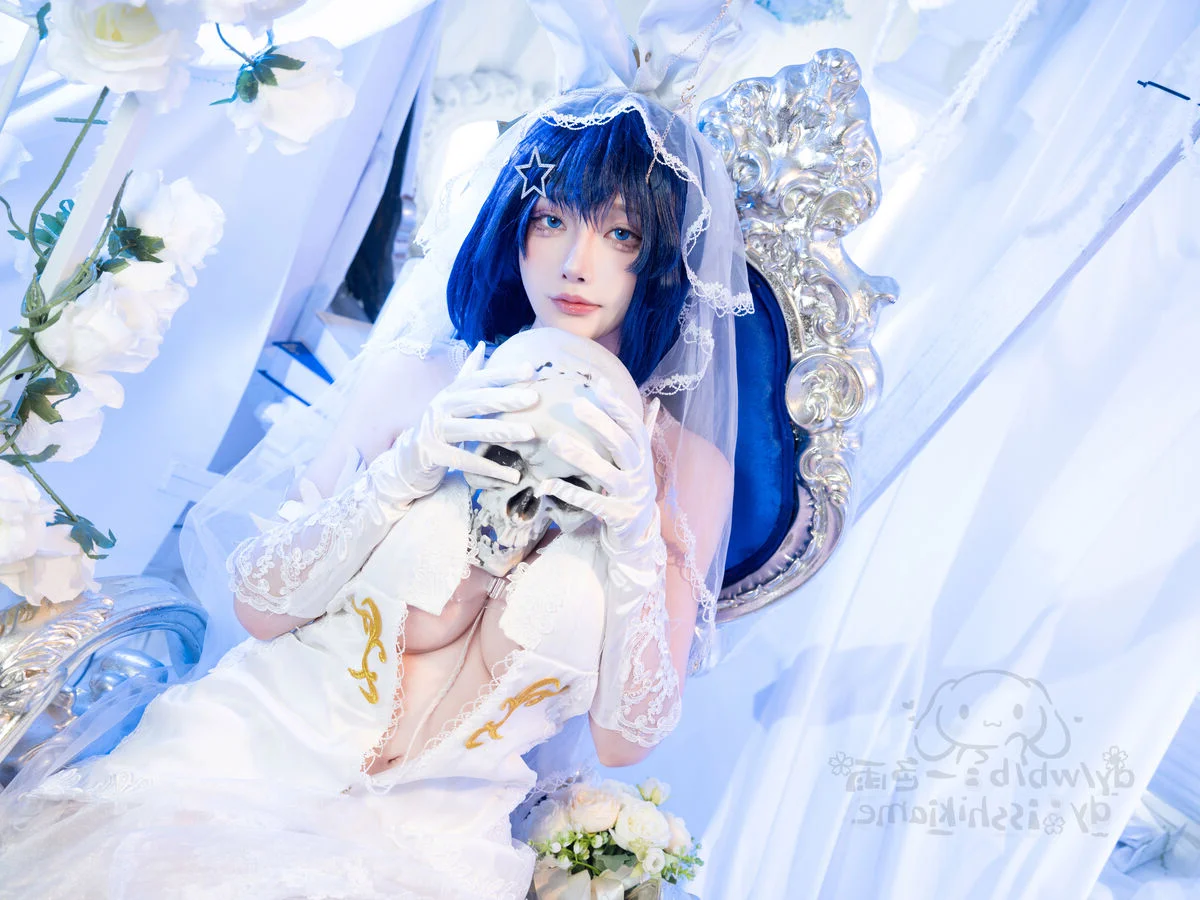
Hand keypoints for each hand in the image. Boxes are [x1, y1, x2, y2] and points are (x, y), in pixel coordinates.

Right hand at [370, 342, 538, 503]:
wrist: (406, 459)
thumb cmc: (438, 426)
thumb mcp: (450, 398)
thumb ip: (467, 374)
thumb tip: (481, 345)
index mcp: (451, 393)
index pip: (479, 379)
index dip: (504, 373)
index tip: (531, 369)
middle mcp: (441, 407)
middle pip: (477, 400)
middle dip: (506, 397)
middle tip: (535, 397)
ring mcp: (435, 431)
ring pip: (473, 430)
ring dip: (503, 431)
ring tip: (530, 433)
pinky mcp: (433, 455)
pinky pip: (465, 462)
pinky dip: (490, 468)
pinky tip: (512, 475)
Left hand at [534, 382, 662, 583]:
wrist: (639, 533)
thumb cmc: (633, 487)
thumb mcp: (640, 460)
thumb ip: (643, 432)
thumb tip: (655, 402)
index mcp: (642, 456)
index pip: (632, 426)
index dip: (618, 406)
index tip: (600, 385)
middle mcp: (640, 473)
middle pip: (622, 445)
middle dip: (601, 424)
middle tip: (576, 405)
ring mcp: (630, 496)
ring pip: (606, 474)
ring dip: (580, 456)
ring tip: (555, 441)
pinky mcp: (617, 516)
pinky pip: (591, 503)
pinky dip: (570, 493)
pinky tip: (547, 484)